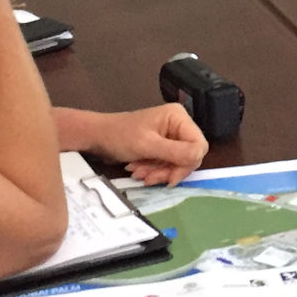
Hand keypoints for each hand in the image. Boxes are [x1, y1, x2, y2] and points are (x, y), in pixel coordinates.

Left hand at [69, 105, 208, 185]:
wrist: (97, 137)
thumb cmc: (120, 136)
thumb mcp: (148, 145)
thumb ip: (175, 152)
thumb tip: (199, 157)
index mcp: (179, 117)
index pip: (199, 144)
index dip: (187, 163)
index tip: (170, 178)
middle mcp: (178, 125)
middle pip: (189, 156)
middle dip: (169, 170)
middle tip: (149, 178)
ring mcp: (171, 136)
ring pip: (178, 163)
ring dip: (159, 172)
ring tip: (139, 173)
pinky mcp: (163, 146)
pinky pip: (167, 164)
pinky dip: (154, 170)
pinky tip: (139, 171)